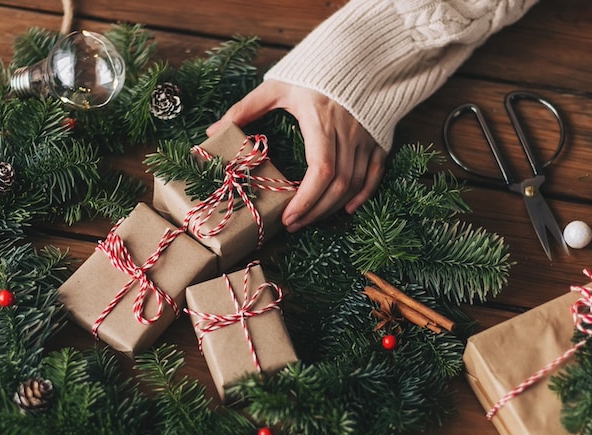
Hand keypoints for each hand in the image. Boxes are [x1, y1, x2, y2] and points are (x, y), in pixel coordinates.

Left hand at [207, 80, 386, 232]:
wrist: (355, 54)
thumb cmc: (311, 72)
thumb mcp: (276, 87)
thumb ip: (244, 109)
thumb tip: (213, 132)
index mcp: (321, 120)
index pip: (321, 170)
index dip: (306, 199)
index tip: (288, 216)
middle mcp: (348, 132)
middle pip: (337, 185)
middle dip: (315, 211)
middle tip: (293, 224)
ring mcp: (366, 137)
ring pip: (354, 184)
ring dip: (333, 208)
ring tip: (310, 218)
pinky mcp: (378, 139)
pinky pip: (374, 174)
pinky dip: (362, 195)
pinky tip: (346, 209)